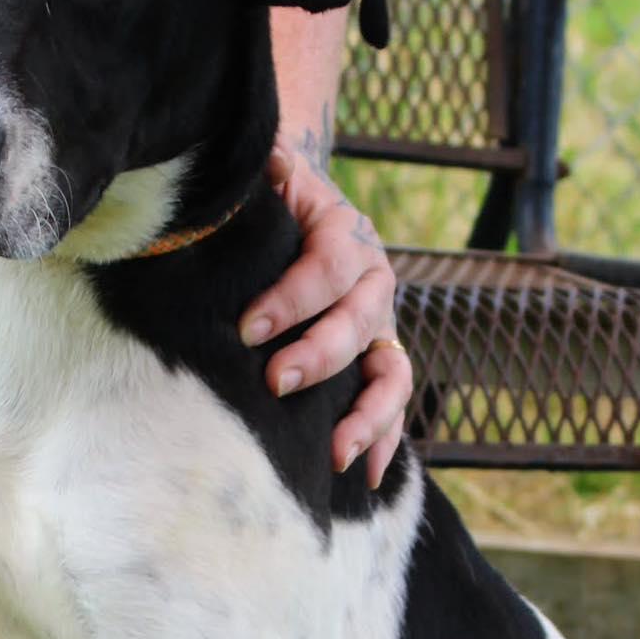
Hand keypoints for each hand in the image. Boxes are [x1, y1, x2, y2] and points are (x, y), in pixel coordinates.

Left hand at [240, 140, 410, 488]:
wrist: (300, 204)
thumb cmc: (271, 196)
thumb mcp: (267, 173)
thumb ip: (265, 168)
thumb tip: (269, 160)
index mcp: (346, 233)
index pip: (329, 267)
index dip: (292, 299)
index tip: (248, 330)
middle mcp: (373, 281)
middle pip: (361, 323)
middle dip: (321, 356)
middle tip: (276, 382)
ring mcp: (379, 325)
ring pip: (392, 374)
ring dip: (368, 416)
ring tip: (334, 452)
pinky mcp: (375, 359)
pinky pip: (391, 404)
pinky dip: (384, 442)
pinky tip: (360, 478)